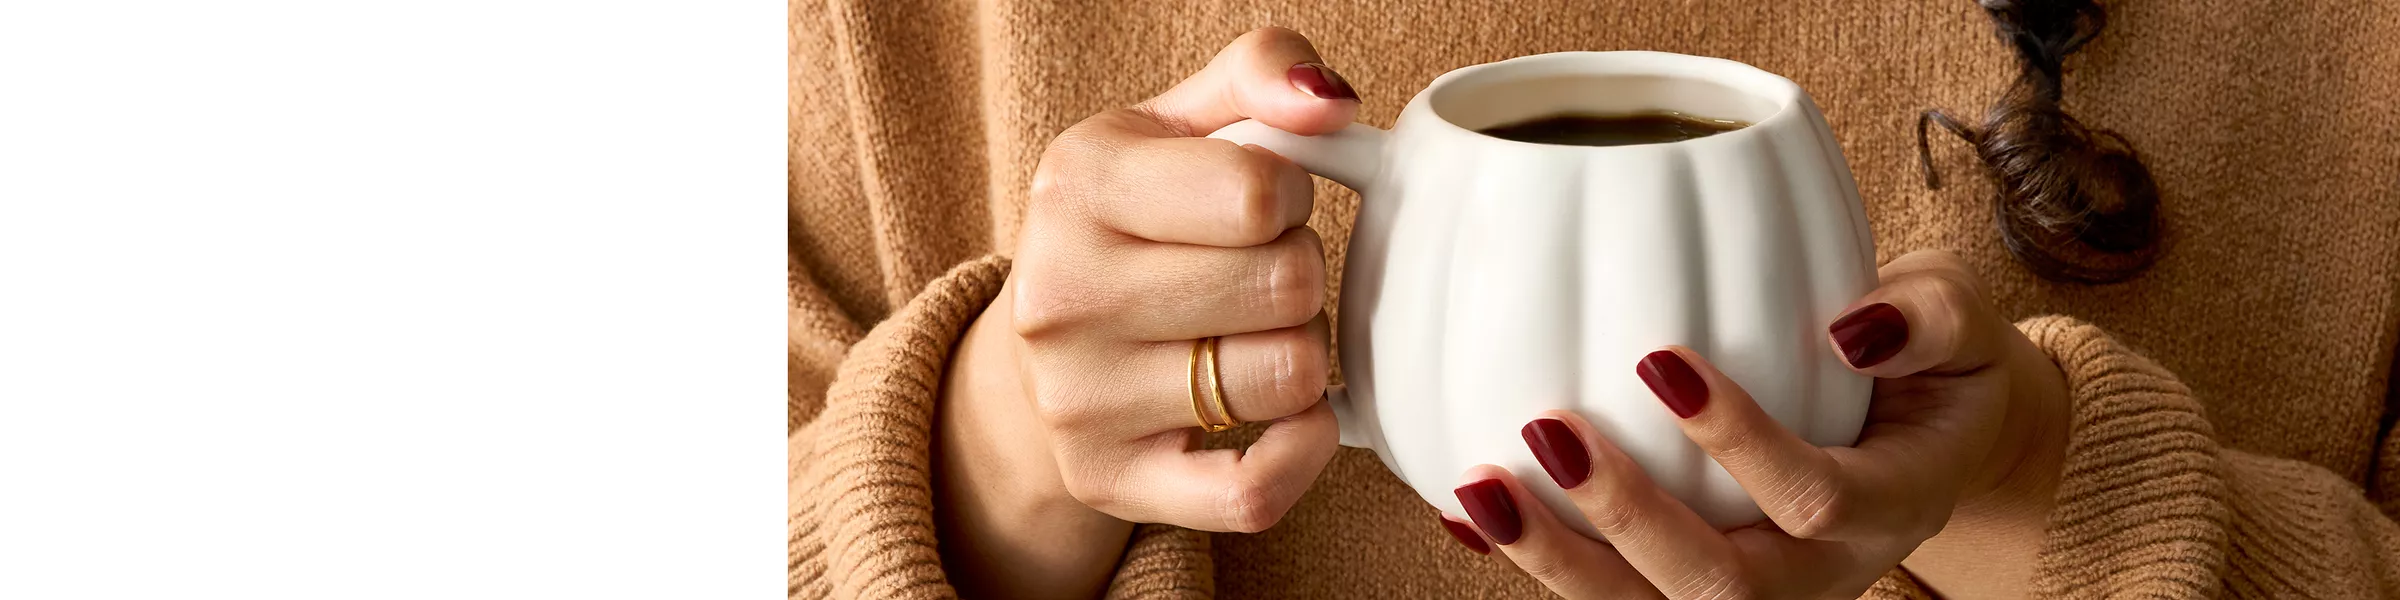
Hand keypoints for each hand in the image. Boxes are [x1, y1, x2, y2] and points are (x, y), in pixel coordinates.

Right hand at [932, 27, 1363, 598]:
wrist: (1043, 339)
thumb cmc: (1132, 220)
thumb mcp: (1175, 120)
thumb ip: (1259, 70)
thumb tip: (1331, 103)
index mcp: (1076, 186)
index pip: (1262, 194)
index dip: (1290, 194)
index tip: (1258, 204)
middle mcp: (1061, 298)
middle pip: (1287, 286)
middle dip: (1298, 272)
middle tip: (1254, 272)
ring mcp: (1080, 401)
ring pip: (1287, 380)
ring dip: (1300, 353)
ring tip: (1252, 332)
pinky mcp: (1109, 482)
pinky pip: (1253, 492)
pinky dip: (1303, 452)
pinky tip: (1294, 415)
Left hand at [1436, 250, 2070, 598]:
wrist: (1934, 441)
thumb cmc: (1936, 367)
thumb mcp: (1965, 325)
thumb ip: (1929, 317)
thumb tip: (1852, 326)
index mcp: (1889, 504)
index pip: (1814, 499)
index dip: (1740, 441)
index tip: (1661, 360)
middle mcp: (1821, 571)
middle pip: (1721, 587)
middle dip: (1629, 518)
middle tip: (1550, 430)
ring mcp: (1758, 590)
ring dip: (1559, 560)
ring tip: (1480, 491)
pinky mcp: (1693, 588)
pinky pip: (1614, 594)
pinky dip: (1537, 560)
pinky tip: (1467, 514)